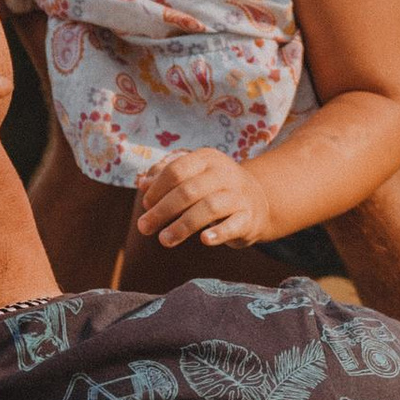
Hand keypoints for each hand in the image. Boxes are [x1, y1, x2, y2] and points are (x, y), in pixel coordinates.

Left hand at [133, 150, 276, 252]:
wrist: (257, 201)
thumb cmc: (214, 189)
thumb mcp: (193, 176)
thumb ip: (166, 177)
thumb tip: (142, 183)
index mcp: (207, 159)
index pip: (176, 170)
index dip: (157, 188)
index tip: (146, 205)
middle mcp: (224, 173)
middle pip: (188, 190)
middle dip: (163, 210)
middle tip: (144, 227)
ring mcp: (239, 195)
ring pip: (209, 207)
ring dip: (182, 225)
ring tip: (164, 240)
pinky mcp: (249, 217)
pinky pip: (234, 225)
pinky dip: (219, 233)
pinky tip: (204, 240)